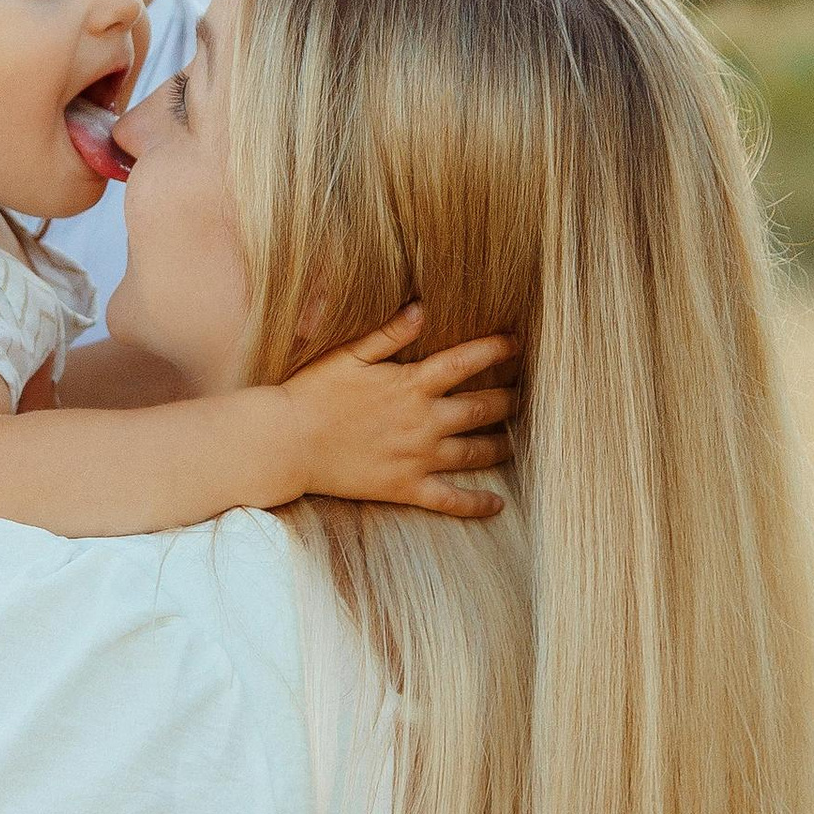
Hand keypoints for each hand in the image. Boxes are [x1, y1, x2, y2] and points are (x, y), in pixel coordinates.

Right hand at [281, 317, 515, 517]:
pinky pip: (451, 500)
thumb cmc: (313, 393)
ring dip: (501, 445)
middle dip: (508, 399)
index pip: (466, 361)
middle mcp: (424, 422)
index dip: (496, 350)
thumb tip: (422, 308)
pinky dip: (477, 503)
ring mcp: (418, 458)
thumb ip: (389, 333)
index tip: (517, 342)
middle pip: (481, 409)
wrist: (287, 443)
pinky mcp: (406, 488)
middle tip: (526, 394)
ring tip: (517, 440)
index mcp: (412, 384)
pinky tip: (497, 504)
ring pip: (475, 453)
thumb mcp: (349, 354)